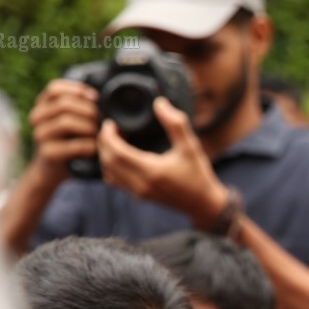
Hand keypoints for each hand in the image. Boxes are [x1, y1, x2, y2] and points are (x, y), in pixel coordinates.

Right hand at [28, 79, 99, 179]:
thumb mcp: (72, 121)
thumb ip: (79, 107)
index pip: (54, 88)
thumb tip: (103, 99)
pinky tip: (96, 148)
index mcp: (43, 105)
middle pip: (64, 104)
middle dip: (89, 111)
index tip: (96, 98)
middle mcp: (37, 117)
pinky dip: (90, 145)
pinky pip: (73, 145)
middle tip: (102, 120)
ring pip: (66, 122)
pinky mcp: (48, 153)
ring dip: (89, 127)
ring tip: (99, 134)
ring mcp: (40, 135)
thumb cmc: (68, 142)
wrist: (53, 170)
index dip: (77, 89)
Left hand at [97, 97, 226, 225]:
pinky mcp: (139, 196)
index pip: (116, 152)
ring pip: (108, 172)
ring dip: (106, 155)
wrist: (204, 204)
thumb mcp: (190, 147)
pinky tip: (123, 157)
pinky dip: (112, 167)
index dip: (108, 135)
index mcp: (151, 170)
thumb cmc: (199, 175)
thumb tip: (160, 103)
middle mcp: (141, 183)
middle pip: (107, 161)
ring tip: (117, 143)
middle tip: (112, 130)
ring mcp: (138, 192)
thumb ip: (176, 124)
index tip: (111, 123)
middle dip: (104, 143)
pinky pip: (115, 181)